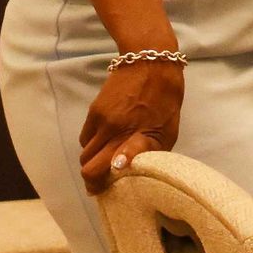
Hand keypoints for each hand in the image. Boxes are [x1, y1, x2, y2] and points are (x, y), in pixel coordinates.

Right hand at [80, 57, 183, 193]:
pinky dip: (93, 144)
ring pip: (85, 152)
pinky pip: (85, 136)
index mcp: (130, 136)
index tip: (103, 191)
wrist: (151, 61)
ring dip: (93, 160)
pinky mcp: (94, 110)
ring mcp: (100, 119)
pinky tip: (107, 141)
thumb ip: (147, 152)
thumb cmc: (166, 99)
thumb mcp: (167, 130)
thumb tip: (123, 168)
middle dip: (93, 176)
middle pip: (86, 164)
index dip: (98, 184)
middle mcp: (110, 129)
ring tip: (108, 161)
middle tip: (106, 180)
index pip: (99, 168)